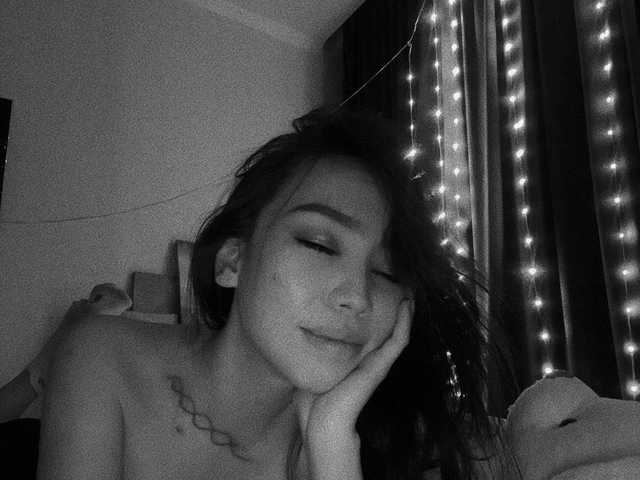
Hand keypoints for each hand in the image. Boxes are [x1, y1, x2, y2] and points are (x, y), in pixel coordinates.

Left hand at [294, 297, 413, 478]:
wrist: (321, 422)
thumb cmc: (314, 401)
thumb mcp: (314, 369)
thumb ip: (314, 356)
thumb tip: (304, 339)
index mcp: (356, 364)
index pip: (373, 340)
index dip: (380, 322)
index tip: (383, 300)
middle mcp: (370, 363)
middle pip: (389, 336)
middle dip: (397, 317)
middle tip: (406, 294)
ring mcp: (378, 365)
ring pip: (398, 336)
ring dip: (405, 317)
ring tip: (411, 297)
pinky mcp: (381, 366)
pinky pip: (398, 341)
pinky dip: (404, 323)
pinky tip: (407, 306)